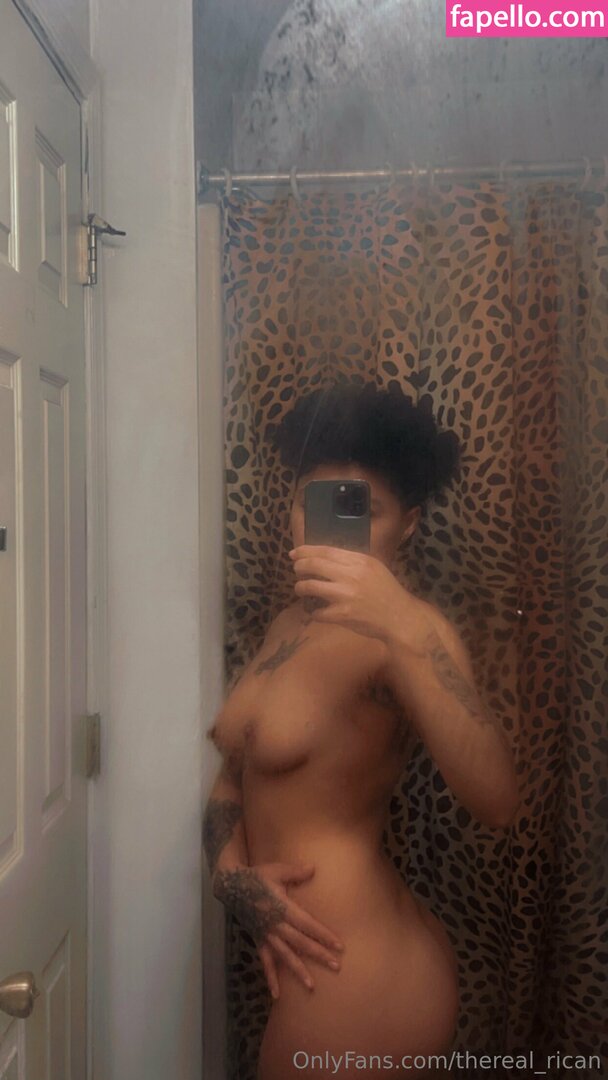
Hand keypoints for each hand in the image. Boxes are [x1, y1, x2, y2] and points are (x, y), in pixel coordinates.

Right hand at [212, 861, 344, 997]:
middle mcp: (275, 925)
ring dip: (298, 970)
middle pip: (300, 942)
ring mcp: (266, 935)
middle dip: (319, 954)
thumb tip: (313, 868)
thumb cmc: (258, 876)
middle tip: (336, 966)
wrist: (231, 886)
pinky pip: (265, 961)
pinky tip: (277, 994)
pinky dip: (271, 978)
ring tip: (311, 986)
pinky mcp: (259, 940)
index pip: (307, 924)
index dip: (322, 935)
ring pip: (284, 955)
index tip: (338, 945)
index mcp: (282, 907)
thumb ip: (295, 872)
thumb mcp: (277, 870)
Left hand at [289, 544, 432, 651]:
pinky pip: (317, 612)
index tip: (294, 553)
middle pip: (314, 565)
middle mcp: (351, 575)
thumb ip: (352, 561)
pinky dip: (313, 612)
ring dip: (300, 588)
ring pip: (310, 586)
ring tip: (300, 589)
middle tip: (296, 570)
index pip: (325, 551)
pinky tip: (315, 611)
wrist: (399, 616)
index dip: (306, 551)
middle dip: (299, 567)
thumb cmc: (386, 590)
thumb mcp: (373, 567)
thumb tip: (324, 557)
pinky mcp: (342, 615)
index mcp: (359, 560)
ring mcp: (345, 595)